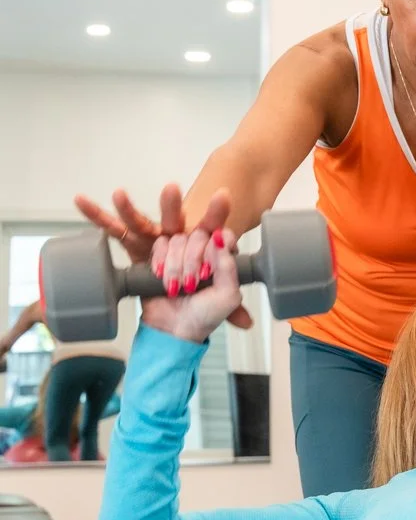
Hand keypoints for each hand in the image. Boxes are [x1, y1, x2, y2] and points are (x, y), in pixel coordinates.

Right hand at [75, 184, 252, 328]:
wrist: (176, 331)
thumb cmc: (205, 314)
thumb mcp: (227, 296)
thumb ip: (229, 269)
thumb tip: (221, 240)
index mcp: (210, 247)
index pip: (212, 227)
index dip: (212, 225)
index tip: (213, 222)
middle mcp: (185, 240)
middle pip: (178, 219)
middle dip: (172, 205)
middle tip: (170, 188)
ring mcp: (160, 244)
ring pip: (146, 222)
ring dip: (129, 208)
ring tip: (118, 194)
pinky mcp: (137, 251)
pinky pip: (117, 231)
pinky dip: (99, 216)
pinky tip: (82, 201)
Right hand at [140, 224, 243, 345]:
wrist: (173, 330)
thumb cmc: (204, 316)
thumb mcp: (227, 295)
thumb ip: (228, 266)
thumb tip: (220, 238)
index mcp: (224, 260)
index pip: (225, 235)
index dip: (215, 248)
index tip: (209, 270)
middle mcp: (204, 253)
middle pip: (198, 235)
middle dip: (193, 261)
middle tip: (192, 284)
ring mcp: (181, 254)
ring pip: (178, 240)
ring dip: (176, 266)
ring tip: (177, 287)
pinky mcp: (161, 256)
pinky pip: (160, 244)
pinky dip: (160, 261)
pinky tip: (161, 277)